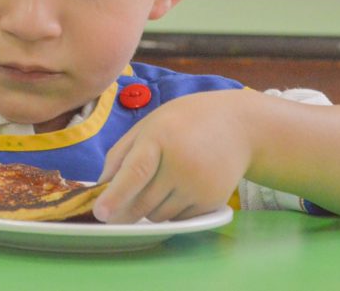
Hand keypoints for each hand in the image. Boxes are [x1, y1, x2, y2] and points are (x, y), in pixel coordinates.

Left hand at [93, 90, 251, 222]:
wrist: (238, 126)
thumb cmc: (186, 121)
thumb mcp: (151, 123)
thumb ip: (121, 152)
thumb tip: (101, 186)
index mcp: (160, 137)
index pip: (136, 171)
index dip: (116, 194)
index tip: (100, 213)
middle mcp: (182, 163)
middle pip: (143, 202)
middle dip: (124, 211)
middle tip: (112, 212)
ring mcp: (199, 185)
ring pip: (158, 216)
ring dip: (148, 209)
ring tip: (160, 182)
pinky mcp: (213, 202)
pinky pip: (178, 219)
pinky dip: (170, 210)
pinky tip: (179, 187)